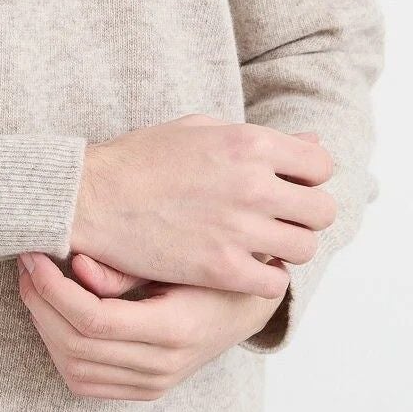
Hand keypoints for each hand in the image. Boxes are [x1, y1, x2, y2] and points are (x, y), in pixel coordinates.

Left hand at [16, 248, 287, 399]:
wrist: (246, 306)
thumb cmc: (212, 268)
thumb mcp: (179, 256)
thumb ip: (126, 268)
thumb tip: (76, 265)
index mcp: (175, 330)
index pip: (94, 321)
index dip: (54, 290)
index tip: (35, 256)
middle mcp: (162, 367)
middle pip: (76, 347)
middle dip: (40, 303)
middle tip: (26, 263)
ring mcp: (153, 384)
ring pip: (74, 370)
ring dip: (44, 326)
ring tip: (35, 285)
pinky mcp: (144, 389)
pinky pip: (86, 383)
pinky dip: (59, 349)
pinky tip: (52, 313)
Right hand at [71, 116, 330, 299]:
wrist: (90, 197)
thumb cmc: (141, 159)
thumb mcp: (201, 129)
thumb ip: (258, 137)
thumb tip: (313, 140)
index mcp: (249, 142)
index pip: (321, 164)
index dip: (308, 177)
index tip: (288, 186)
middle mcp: (253, 184)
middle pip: (321, 210)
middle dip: (305, 214)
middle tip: (279, 219)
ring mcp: (239, 228)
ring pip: (304, 248)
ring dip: (287, 247)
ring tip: (260, 244)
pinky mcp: (221, 267)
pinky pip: (274, 282)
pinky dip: (265, 278)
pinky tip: (244, 268)